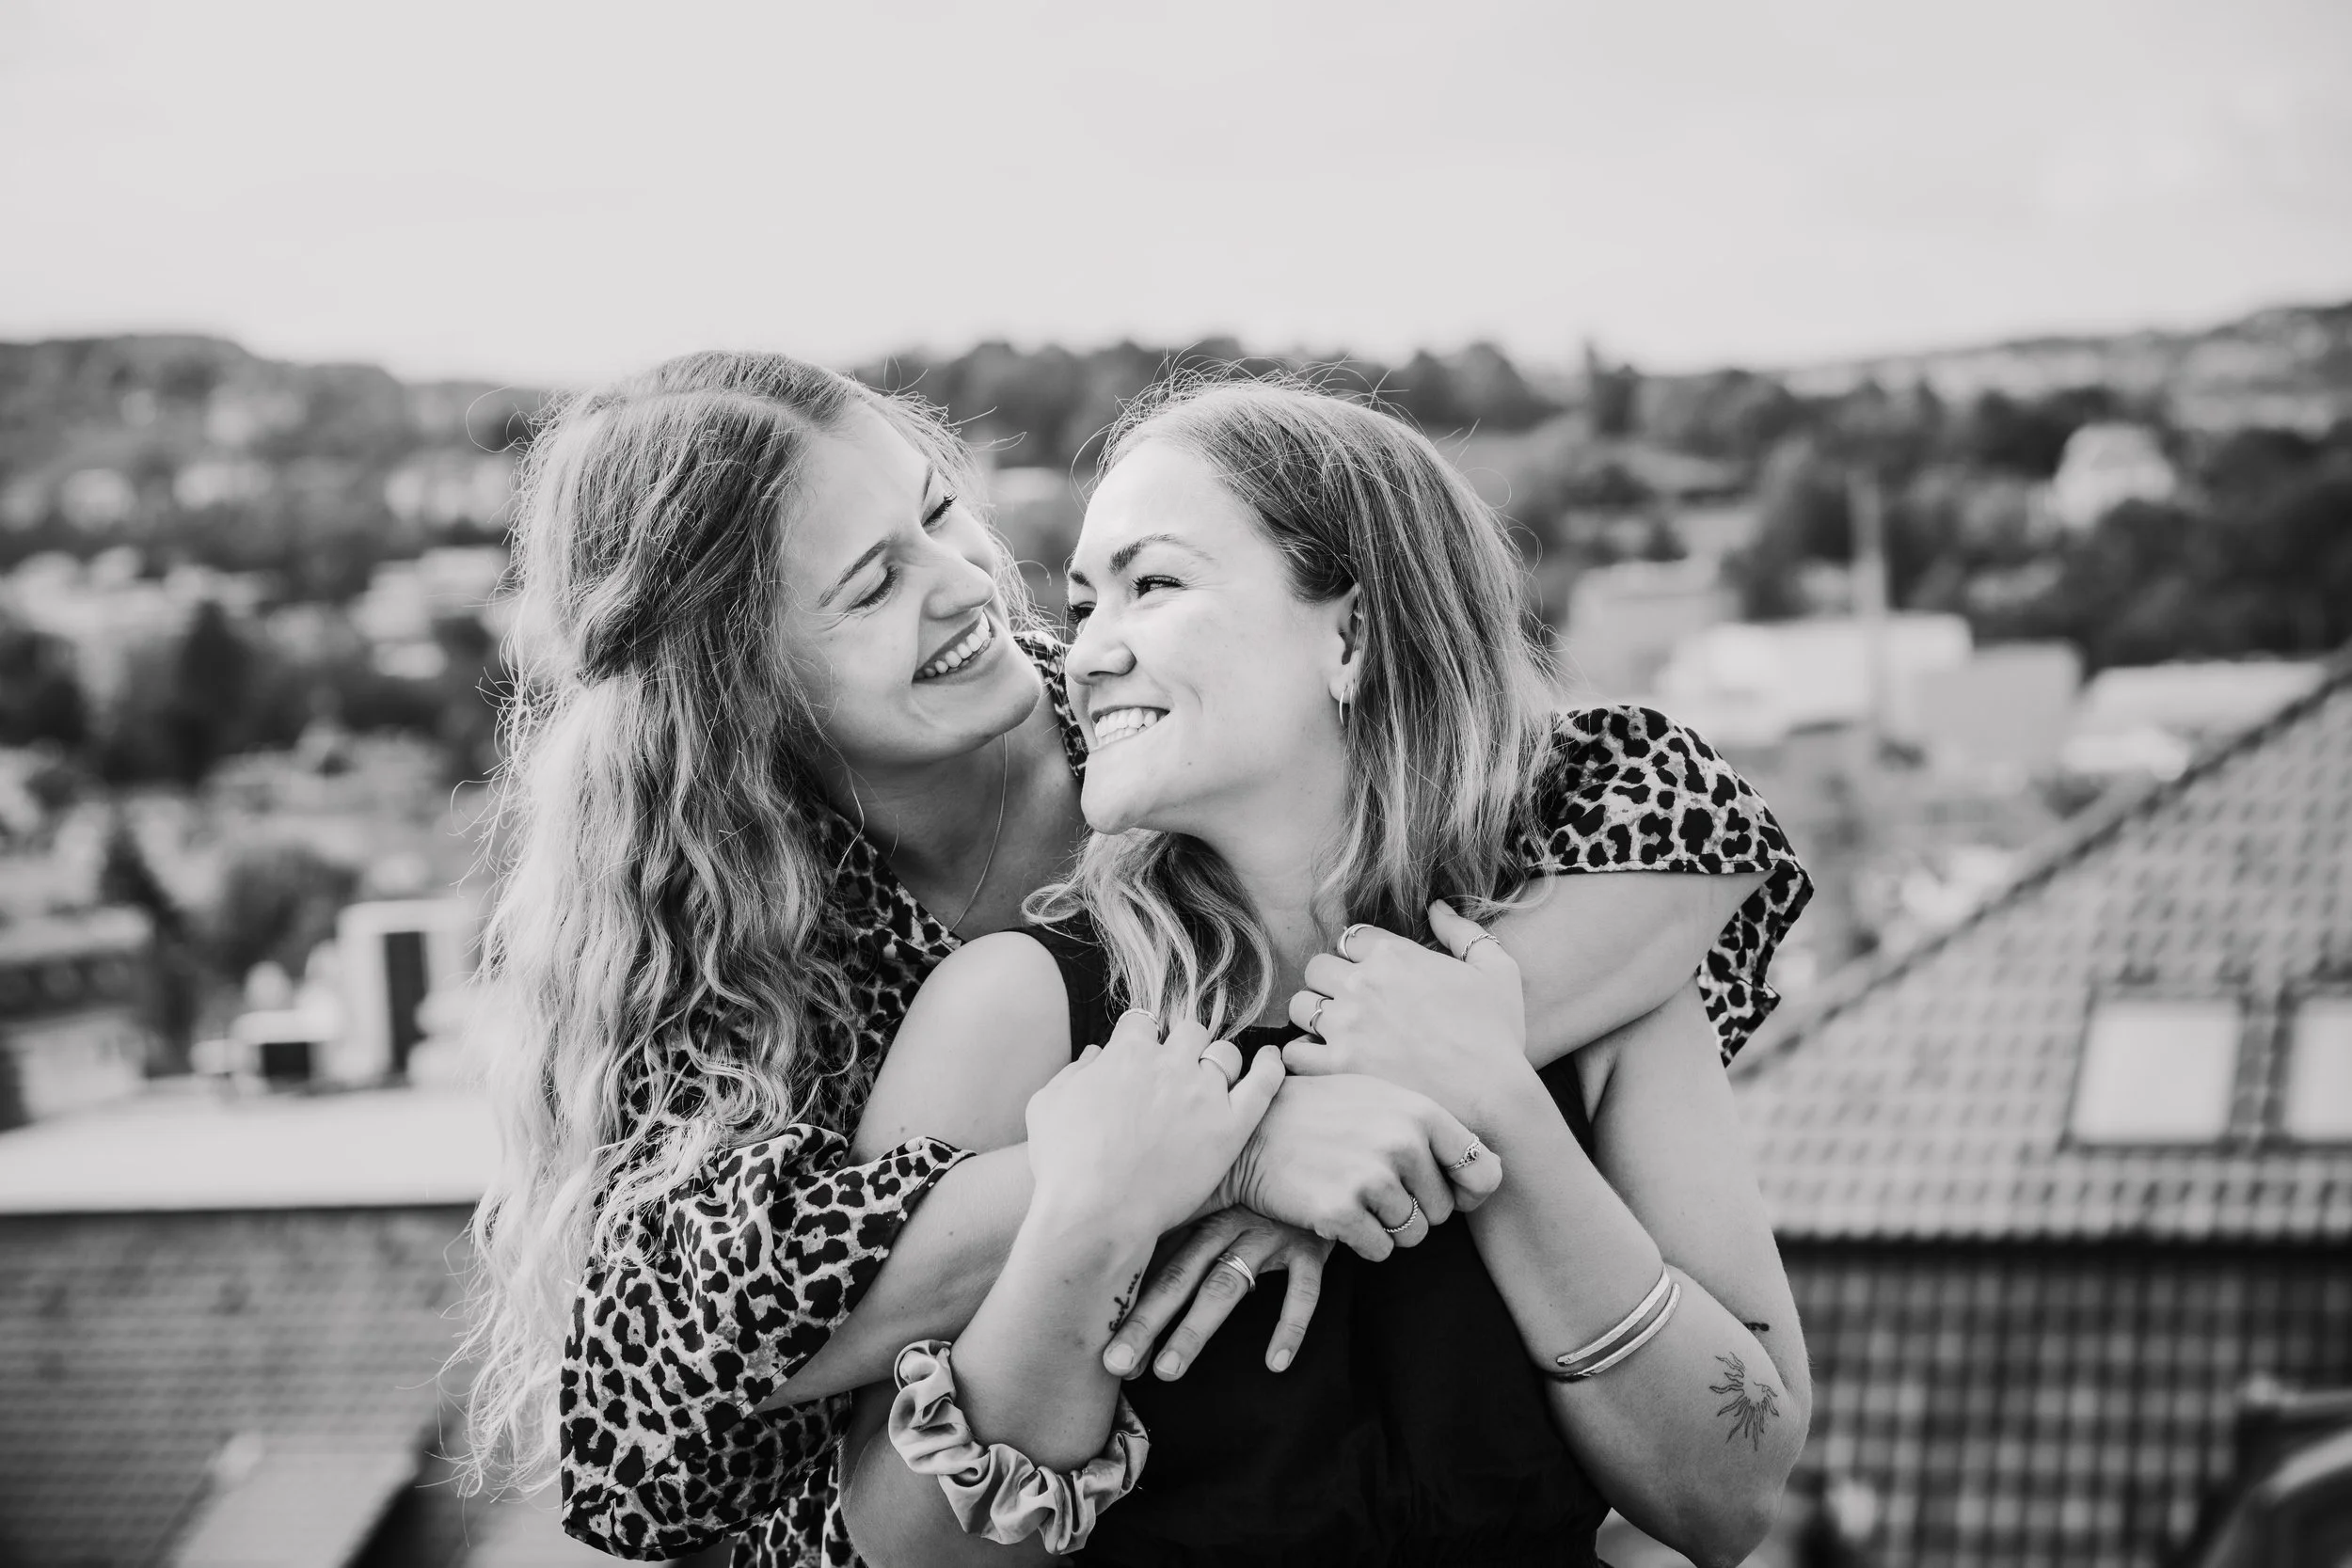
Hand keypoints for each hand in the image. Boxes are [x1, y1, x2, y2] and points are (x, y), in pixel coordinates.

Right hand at [1026, 1009, 1284, 1237]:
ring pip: (1226, 1054)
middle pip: (1189, 1032)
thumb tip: (1095, 1055)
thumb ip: (1073, 1072)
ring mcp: (1204, 1094)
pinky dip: (1271, 1067)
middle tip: (1176, 1074)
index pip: (1142, 1023)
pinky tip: (1272, 1060)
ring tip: (1211, 1083)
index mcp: (1126, 1053)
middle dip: (1182, 1047)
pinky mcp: (1230, 1127)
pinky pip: (1263, 1084)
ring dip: (1217, 1062)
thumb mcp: (1047, 1107)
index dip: (1141, 1039)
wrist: (1095, 1216)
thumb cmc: (1063, 1167)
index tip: (1141, 1057)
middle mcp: (1170, 1064)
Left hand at [1101, 1207, 1331, 1381]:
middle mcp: (1226, 1223)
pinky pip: (1301, 1289)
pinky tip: (1276, 1363)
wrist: (1316, 1161)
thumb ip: (1186, 1249)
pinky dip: (1289, 1326)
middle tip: (1115, 1365)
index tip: (1105, 1355)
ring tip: (1169, 1370)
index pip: (1154, 1269)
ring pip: (1225, 1284)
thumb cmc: (1262, 1197)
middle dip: (1144, 1322)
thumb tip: (1142, 1307)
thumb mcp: (1222, 1213)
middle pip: (1177, 1277)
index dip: (1128, 1309)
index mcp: (1198, 1219)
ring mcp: (1266, 1234)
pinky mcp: (1308, 1245)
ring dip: (1194, 1328)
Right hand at [1215, 1071, 1502, 1259]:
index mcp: (1418, 1111)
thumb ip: (1431, 1129)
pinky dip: (1362, 1240)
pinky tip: (1336, 1210)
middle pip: (1443, 1210)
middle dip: (1414, 1208)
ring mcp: (1371, 1178)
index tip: (1449, 1194)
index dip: (1469, 1192)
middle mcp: (1401, 1143)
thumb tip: (1489, 1174)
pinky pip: (1380, 1250)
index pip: (1482, 1170)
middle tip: (1372, 1185)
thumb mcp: (1379, 1099)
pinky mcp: (1341, 1211)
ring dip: (1387, 1227)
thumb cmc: (1321, 1113)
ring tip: (1353, 1195)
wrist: (1250, 1129)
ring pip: (1413, 1234)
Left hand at [1284, 902, 1535, 1128]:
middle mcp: (1364, 983)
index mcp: (1396, 955)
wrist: (1493, 1097)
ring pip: (1299, 1005)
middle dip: (1329, 983)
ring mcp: (1347, 1024)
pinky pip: (1295, 1051)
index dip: (1358, 957)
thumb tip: (1437, 907)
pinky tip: (1326, 1063)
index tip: (1371, 978)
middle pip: (1317, 967)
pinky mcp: (1337, 1065)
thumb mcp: (1497, 970)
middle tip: (1349, 1007)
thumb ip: (1463, 932)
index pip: (1350, 939)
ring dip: (1313, 1016)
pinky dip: (1304, 1055)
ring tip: (1336, 1035)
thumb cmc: (1498, 1035)